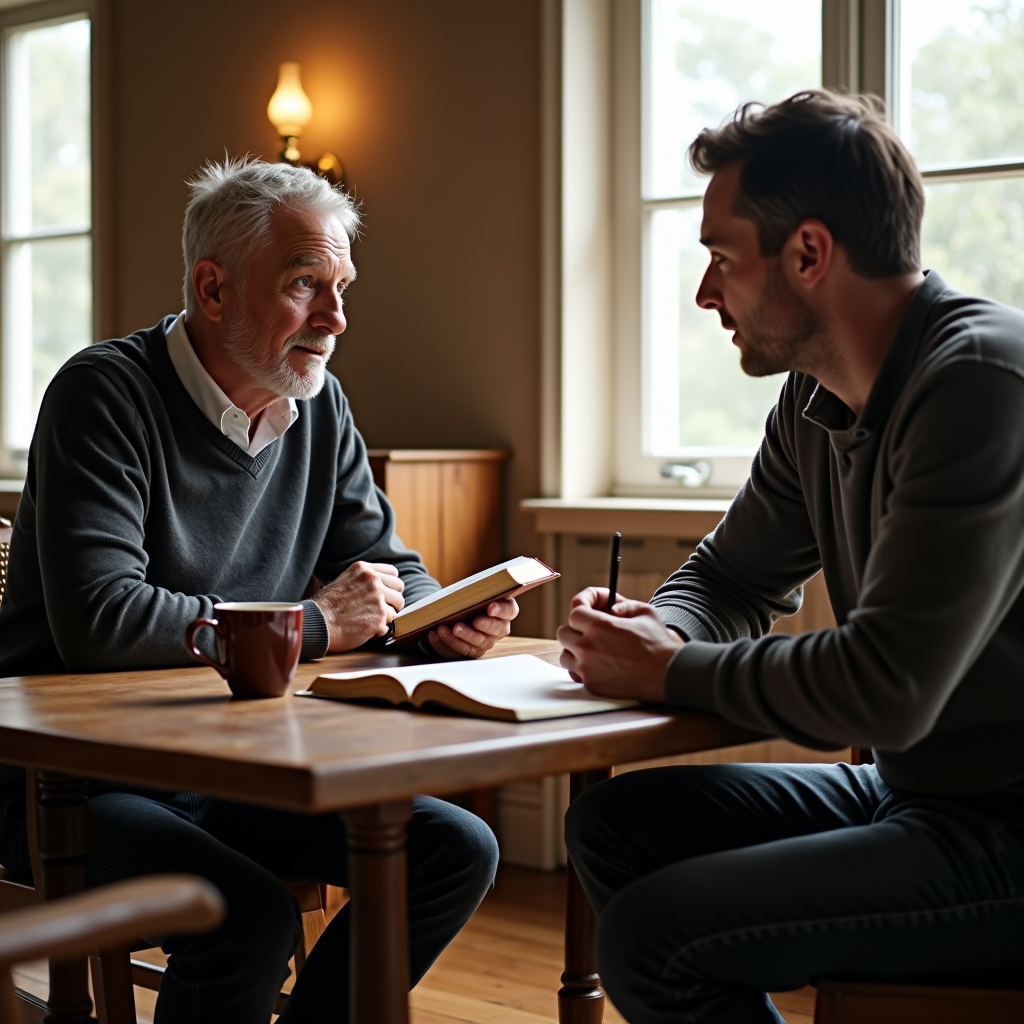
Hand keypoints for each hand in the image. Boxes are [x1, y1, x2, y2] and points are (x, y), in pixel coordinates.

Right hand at [313, 562, 404, 651]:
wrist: (317, 622)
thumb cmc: (328, 605)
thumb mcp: (345, 580)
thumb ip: (364, 579)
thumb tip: (384, 586)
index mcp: (364, 570)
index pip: (393, 573)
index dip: (390, 585)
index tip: (384, 593)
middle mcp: (373, 581)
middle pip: (399, 589)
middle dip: (392, 600)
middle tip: (380, 609)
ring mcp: (378, 599)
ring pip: (396, 608)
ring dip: (386, 616)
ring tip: (369, 620)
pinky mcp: (379, 617)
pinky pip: (388, 625)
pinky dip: (378, 630)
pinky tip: (364, 629)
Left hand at [427, 599, 519, 658]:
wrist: (458, 613)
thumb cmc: (472, 600)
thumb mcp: (478, 594)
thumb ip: (480, 593)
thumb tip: (470, 591)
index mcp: (505, 611)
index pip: (509, 611)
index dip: (501, 610)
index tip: (490, 608)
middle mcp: (498, 629)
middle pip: (495, 629)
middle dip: (485, 625)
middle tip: (475, 621)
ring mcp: (485, 642)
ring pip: (477, 643)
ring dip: (463, 636)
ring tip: (448, 628)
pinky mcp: (469, 651)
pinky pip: (457, 650)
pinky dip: (444, 642)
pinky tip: (434, 633)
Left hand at [556, 588, 682, 702]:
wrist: (667, 675)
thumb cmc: (658, 643)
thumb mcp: (644, 612)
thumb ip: (622, 605)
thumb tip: (608, 607)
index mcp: (599, 626)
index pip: (575, 609)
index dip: (583, 601)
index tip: (590, 602)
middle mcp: (588, 647)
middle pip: (564, 632)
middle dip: (577, 626)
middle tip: (592, 625)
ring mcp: (587, 668)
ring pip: (566, 654)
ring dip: (575, 647)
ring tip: (594, 645)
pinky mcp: (591, 684)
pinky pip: (575, 673)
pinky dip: (581, 667)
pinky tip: (596, 661)